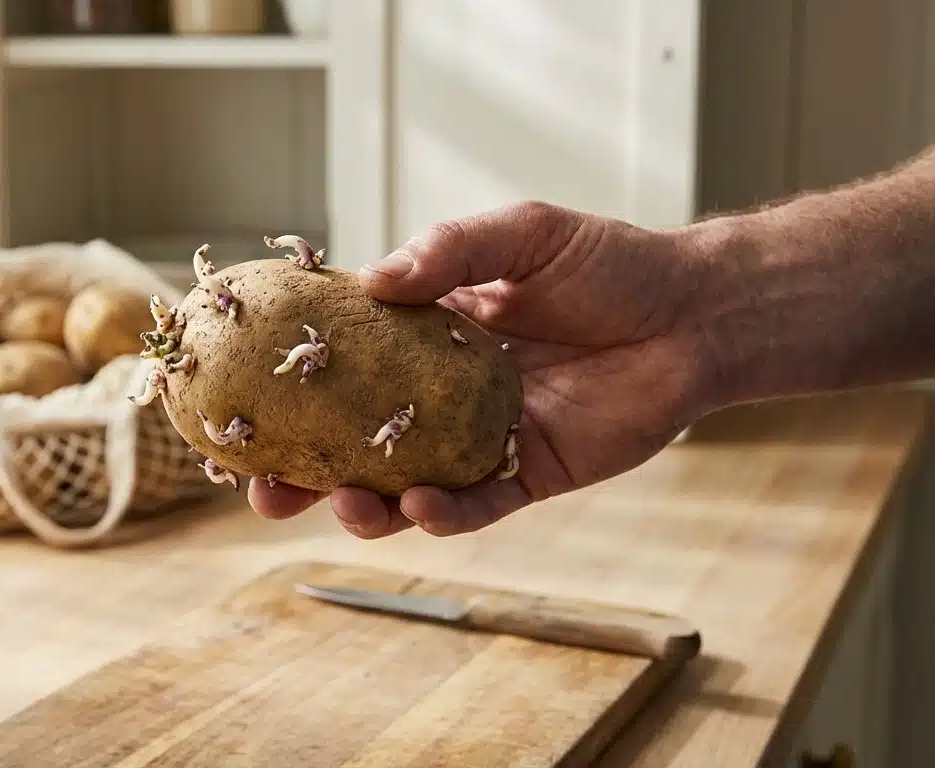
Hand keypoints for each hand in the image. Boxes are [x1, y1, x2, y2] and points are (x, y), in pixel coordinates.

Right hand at [248, 202, 717, 537]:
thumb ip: (449, 251)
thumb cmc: (609, 263)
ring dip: (365, 506)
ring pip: (405, 488)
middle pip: (356, 445)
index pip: (340, 366)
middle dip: (305, 475)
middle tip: (262, 490)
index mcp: (425, 338)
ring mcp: (481, 440)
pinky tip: (422, 507)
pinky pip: (477, 504)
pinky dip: (445, 513)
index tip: (239, 403)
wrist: (695, 309)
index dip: (289, 389)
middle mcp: (441, 397)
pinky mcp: (529, 474)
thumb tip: (372, 282)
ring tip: (344, 502)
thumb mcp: (520, 234)